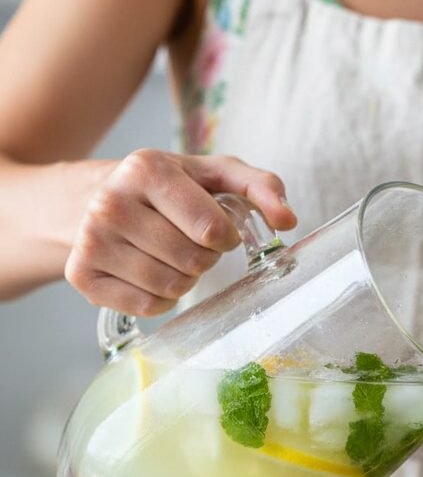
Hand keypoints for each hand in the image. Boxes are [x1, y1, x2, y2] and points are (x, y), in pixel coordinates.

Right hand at [65, 150, 296, 314]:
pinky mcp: (81, 275)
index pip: (211, 229)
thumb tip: (288, 219)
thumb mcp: (213, 175)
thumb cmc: (168, 191)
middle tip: (189, 243)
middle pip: (192, 261)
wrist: (94, 200)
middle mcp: (110, 202)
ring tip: (171, 257)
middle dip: (203, 259)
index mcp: (146, 169)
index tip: (216, 231)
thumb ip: (260, 187)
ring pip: (170, 286)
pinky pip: (147, 307)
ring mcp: (90, 240)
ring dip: (184, 280)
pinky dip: (161, 299)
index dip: (225, 238)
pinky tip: (150, 274)